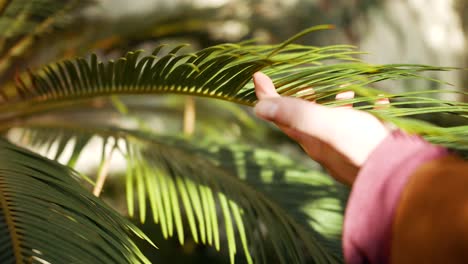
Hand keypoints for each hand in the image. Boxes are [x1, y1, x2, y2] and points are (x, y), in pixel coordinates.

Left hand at [253, 72, 389, 185]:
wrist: (399, 174)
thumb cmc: (359, 145)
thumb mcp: (324, 124)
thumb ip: (295, 114)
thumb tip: (259, 107)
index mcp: (310, 139)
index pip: (280, 115)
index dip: (267, 95)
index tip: (258, 75)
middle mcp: (324, 145)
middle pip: (307, 116)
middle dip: (306, 96)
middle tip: (307, 82)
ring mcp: (347, 147)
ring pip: (336, 119)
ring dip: (339, 101)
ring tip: (349, 90)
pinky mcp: (369, 148)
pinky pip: (365, 125)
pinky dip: (369, 110)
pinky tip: (381, 101)